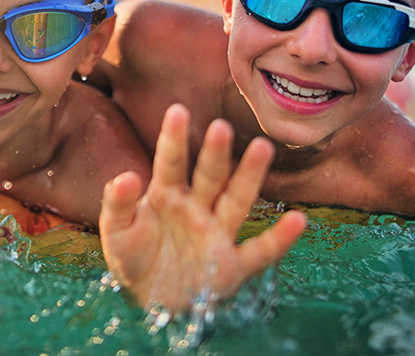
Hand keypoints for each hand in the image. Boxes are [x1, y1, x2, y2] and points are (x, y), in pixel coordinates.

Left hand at [99, 103, 305, 311]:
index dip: (174, 138)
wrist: (147, 303)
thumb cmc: (133, 259)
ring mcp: (216, 235)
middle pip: (210, 176)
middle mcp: (197, 209)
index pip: (171, 163)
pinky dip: (280, 240)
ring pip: (237, 201)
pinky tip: (298, 221)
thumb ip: (118, 204)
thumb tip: (127, 176)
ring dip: (249, 176)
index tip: (178, 111)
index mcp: (166, 196)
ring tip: (263, 148)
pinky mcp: (231, 266)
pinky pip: (260, 252)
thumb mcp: (116, 233)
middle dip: (216, 153)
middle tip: (220, 127)